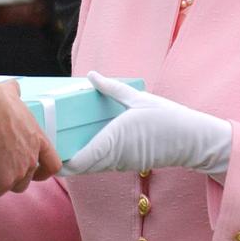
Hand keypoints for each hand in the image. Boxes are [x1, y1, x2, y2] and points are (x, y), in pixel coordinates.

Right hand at [0, 78, 60, 196]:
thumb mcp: (10, 94)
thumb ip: (14, 93)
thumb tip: (13, 86)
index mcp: (36, 139)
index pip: (52, 163)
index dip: (45, 171)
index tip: (38, 173)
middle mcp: (30, 159)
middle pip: (26, 179)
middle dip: (11, 177)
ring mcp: (16, 173)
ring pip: (6, 188)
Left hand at [61, 72, 231, 175]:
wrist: (195, 141)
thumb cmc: (168, 119)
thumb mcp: (138, 98)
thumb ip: (111, 88)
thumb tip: (90, 74)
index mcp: (113, 141)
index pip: (78, 162)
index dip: (58, 161)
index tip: (45, 148)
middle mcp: (114, 156)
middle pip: (79, 166)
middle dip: (61, 157)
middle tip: (45, 138)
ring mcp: (121, 162)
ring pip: (90, 165)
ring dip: (74, 156)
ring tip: (59, 137)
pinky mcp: (127, 161)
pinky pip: (102, 162)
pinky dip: (88, 155)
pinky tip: (81, 139)